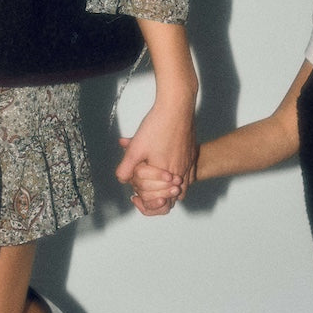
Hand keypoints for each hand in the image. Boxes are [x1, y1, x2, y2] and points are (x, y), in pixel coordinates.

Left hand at [115, 100, 196, 216]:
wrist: (177, 107)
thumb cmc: (158, 126)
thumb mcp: (136, 148)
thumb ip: (126, 168)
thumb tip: (121, 179)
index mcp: (168, 175)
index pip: (163, 202)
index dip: (149, 205)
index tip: (137, 199)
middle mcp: (181, 172)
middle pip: (173, 197)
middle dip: (159, 196)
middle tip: (145, 193)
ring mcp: (189, 164)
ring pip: (182, 187)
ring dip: (168, 188)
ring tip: (155, 183)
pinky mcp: (191, 155)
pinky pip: (188, 175)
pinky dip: (178, 178)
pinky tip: (168, 171)